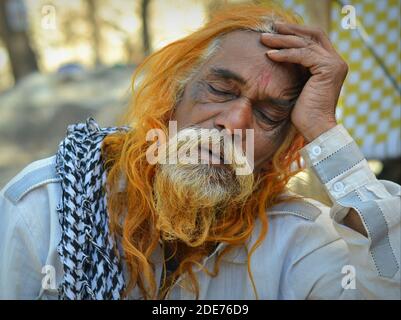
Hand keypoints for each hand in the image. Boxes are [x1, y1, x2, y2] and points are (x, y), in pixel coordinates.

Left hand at [261, 23, 347, 140]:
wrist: (315, 128)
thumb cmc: (304, 113)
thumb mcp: (298, 86)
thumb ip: (296, 70)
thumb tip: (278, 57)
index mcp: (331, 63)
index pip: (314, 39)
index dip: (296, 33)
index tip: (277, 31)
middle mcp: (336, 60)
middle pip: (312, 35)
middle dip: (290, 30)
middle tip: (270, 28)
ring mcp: (334, 63)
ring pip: (305, 43)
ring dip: (282, 40)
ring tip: (264, 39)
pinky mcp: (328, 69)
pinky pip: (303, 55)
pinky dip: (285, 54)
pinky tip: (270, 55)